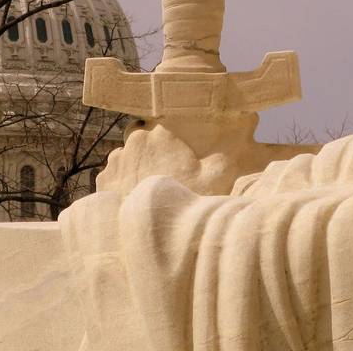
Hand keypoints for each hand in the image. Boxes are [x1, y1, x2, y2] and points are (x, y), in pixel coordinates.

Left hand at [97, 115, 260, 196]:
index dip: (172, 127)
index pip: (165, 117)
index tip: (180, 141)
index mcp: (161, 132)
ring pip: (128, 153)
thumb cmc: (187, 201)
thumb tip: (249, 119)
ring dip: (137, 163)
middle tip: (169, 165)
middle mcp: (134, 140)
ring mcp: (116, 160)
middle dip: (153, 144)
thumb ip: (228, 148)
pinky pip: (114, 173)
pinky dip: (122, 181)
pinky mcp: (104, 181)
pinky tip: (135, 195)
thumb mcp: (217, 175)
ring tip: (151, 183)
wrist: (147, 236)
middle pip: (144, 132)